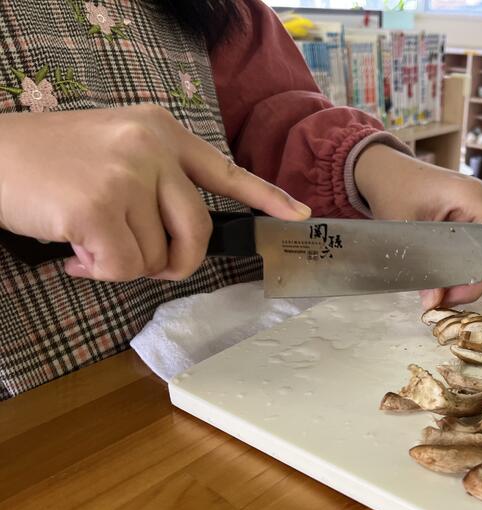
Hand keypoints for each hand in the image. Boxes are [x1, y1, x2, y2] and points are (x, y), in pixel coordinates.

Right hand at [0, 105, 310, 280]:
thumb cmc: (49, 162)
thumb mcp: (115, 151)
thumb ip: (157, 183)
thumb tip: (182, 239)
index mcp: (162, 132)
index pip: (225, 170)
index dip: (266, 196)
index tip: (299, 215)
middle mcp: (153, 147)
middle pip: (198, 230)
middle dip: (177, 260)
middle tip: (144, 262)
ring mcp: (127, 174)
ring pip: (155, 255)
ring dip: (122, 262)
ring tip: (87, 239)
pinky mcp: (99, 207)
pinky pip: (123, 268)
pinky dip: (98, 272)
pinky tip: (73, 253)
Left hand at [354, 144, 481, 308]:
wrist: (386, 168)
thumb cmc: (392, 188)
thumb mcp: (401, 228)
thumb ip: (419, 265)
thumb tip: (433, 304)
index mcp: (473, 196)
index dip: (479, 278)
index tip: (451, 297)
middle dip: (470, 279)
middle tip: (441, 298)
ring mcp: (481, 204)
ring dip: (465, 272)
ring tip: (439, 290)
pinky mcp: (473, 212)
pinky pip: (477, 243)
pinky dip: (462, 262)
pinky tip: (441, 274)